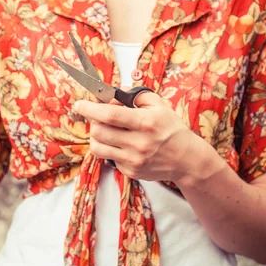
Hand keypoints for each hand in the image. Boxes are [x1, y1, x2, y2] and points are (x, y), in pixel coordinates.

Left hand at [73, 90, 202, 182]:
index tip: (79, 105)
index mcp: (145, 123)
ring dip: (97, 137)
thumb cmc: (171, 129)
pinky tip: (123, 145)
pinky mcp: (131, 171)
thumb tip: (115, 93)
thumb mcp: (159, 106)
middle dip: (94, 122)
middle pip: (98, 131)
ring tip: (108, 131)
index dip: (90, 109)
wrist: (186, 159)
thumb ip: (136, 95)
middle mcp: (138, 143)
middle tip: (100, 118)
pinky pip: (109, 158)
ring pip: (97, 147)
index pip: (110, 115)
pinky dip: (111, 149)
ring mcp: (133, 160)